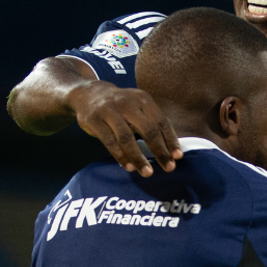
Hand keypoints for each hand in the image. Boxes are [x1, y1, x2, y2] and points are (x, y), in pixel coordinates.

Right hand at [67, 81, 181, 176]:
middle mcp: (127, 103)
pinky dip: (120, 156)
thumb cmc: (120, 106)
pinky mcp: (94, 120)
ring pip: (127, 138)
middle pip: (147, 129)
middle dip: (159, 151)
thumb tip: (170, 148)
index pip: (161, 121)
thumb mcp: (137, 106)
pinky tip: (129, 167)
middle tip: (168, 168)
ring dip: (139, 157)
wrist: (88, 93)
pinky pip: (109, 141)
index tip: (178, 157)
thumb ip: (151, 121)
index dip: (170, 140)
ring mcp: (109, 111)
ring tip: (147, 172)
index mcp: (143, 99)